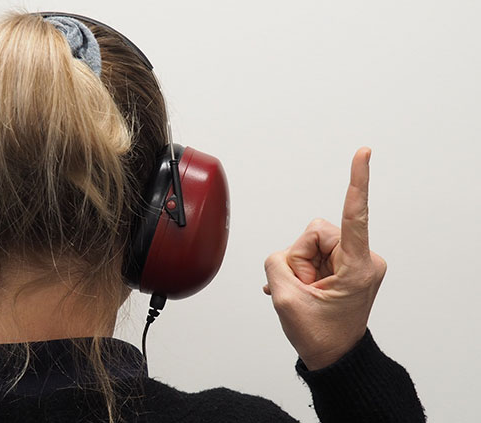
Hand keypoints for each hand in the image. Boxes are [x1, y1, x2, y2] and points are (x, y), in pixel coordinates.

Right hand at [262, 147, 386, 369]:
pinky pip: (316, 251)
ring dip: (301, 266)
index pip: (355, 216)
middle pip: (315, 233)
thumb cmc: (320, 336)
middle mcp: (363, 258)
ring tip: (307, 292)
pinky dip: (304, 269)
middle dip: (299, 258)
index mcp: (357, 267)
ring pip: (312, 242)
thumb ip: (277, 263)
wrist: (335, 358)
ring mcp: (356, 261)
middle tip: (303, 288)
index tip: (364, 153)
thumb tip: (285, 253)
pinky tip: (304, 289)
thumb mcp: (286, 300)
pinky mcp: (348, 264)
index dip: (357, 182)